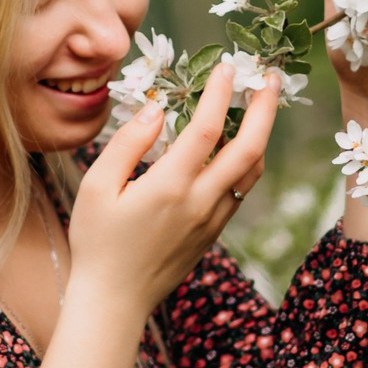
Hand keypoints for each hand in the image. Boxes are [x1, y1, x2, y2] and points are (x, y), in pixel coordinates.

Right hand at [67, 63, 279, 315]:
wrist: (114, 301)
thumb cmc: (96, 242)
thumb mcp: (96, 187)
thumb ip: (127, 144)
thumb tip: (156, 109)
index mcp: (169, 187)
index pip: (205, 129)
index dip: (220, 94)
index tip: (226, 66)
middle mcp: (200, 202)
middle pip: (248, 148)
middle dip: (264, 109)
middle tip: (271, 78)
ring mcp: (212, 220)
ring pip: (251, 171)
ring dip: (261, 134)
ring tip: (260, 105)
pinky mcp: (213, 233)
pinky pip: (240, 190)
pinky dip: (246, 161)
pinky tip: (237, 145)